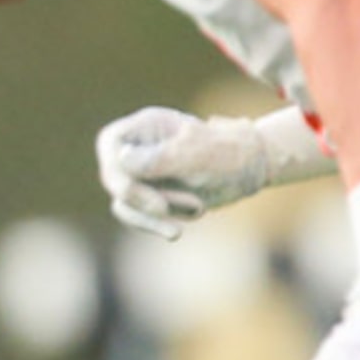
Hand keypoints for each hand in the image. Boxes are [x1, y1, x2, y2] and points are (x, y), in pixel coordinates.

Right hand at [96, 107, 269, 238]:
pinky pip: (135, 217)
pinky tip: (176, 232)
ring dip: (153, 216)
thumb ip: (158, 158)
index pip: (110, 143)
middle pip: (114, 178)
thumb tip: (121, 158)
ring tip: (194, 210)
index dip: (115, 168)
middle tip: (165, 209)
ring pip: (123, 202)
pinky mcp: (148, 197)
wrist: (249, 172)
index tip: (131, 188)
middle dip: (141, 198)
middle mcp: (137, 149)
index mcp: (147, 127)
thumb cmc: (228, 154)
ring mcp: (141, 174)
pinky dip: (154, 225)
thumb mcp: (197, 155)